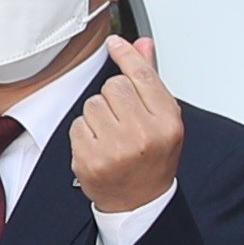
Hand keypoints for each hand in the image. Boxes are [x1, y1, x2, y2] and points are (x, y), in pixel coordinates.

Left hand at [66, 34, 184, 216]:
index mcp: (167, 122)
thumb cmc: (153, 158)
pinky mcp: (90, 159)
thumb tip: (142, 44)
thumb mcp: (163, 119)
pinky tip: (99, 145)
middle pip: (114, 87)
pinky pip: (77, 125)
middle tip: (123, 118)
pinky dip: (84, 132)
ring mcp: (115, 149)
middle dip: (114, 97)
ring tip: (112, 134)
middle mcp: (143, 134)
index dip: (127, 55)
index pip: (143, 76)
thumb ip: (151, 81)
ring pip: (92, 104)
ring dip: (97, 115)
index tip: (115, 43)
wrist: (140, 201)